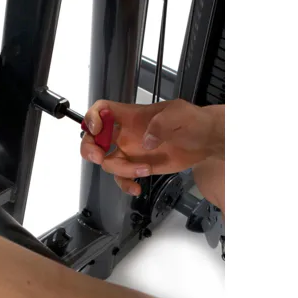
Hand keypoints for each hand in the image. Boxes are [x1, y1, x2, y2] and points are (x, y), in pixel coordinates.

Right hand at [80, 99, 223, 201]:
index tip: (97, 129)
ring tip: (143, 170)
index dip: (93, 117)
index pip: (102, 110)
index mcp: (132, 116)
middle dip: (90, 148)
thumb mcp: (178, 115)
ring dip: (121, 170)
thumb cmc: (193, 122)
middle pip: (93, 138)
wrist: (207, 142)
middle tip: (100, 156)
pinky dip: (125, 185)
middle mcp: (126, 133)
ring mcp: (130, 152)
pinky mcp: (138, 167)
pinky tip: (137, 188)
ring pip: (108, 162)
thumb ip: (160, 124)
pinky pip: (122, 178)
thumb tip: (146, 140)